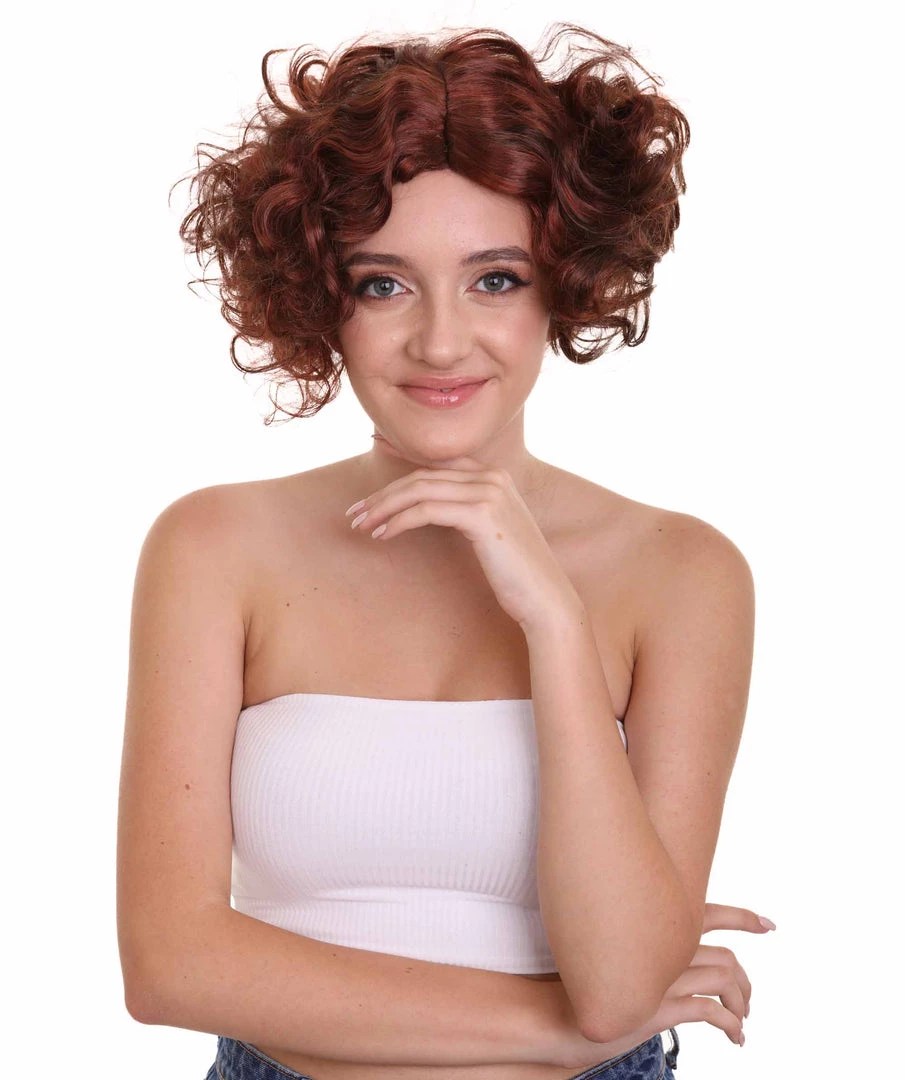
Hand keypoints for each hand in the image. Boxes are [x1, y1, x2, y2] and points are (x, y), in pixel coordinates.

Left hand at [345, 455, 580, 629]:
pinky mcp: (483, 515)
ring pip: (420, 489)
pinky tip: (383, 534)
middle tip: (355, 513)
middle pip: (422, 476)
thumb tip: (426, 505)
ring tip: (361, 525)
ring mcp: (490, 493)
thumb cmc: (515, 573)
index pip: (436, 464)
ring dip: (384, 507)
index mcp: (495, 476)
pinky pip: (426, 510)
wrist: (545, 598)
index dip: (399, 463)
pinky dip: (399, 521)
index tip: (371, 469)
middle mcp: (493, 477)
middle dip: (383, 493)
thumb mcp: (489, 531)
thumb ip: (465, 510)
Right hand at [549, 902, 774, 1068]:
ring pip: (725, 981)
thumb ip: (640, 948)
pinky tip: (736, 1038)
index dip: (743, 917)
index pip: (710, 913)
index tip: (768, 924)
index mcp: (654, 927)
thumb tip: (659, 952)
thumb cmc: (579, 981)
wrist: (555, 1008)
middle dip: (745, 981)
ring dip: (742, 1003)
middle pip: (726, 956)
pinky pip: (711, 1012)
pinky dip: (731, 1025)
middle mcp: (664, 946)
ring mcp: (664, 976)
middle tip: (749, 999)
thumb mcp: (614, 955)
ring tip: (742, 1021)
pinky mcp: (662, 1007)